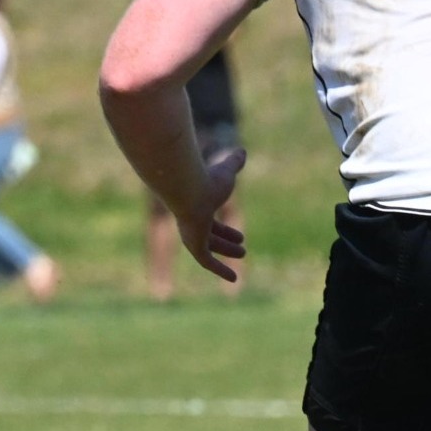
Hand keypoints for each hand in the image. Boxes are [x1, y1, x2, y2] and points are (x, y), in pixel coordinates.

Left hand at [173, 147, 247, 281]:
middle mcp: (192, 222)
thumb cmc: (206, 178)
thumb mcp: (226, 172)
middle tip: (242, 246)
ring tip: (242, 254)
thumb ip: (232, 163)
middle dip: (226, 241)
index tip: (240, 235)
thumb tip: (241, 151)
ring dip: (226, 253)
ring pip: (209, 249)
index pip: (211, 222)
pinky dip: (220, 270)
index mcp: (197, 207)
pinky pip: (207, 263)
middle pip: (210, 236)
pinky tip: (233, 279)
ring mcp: (192, 234)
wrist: (187, 187)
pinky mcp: (194, 244)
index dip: (225, 230)